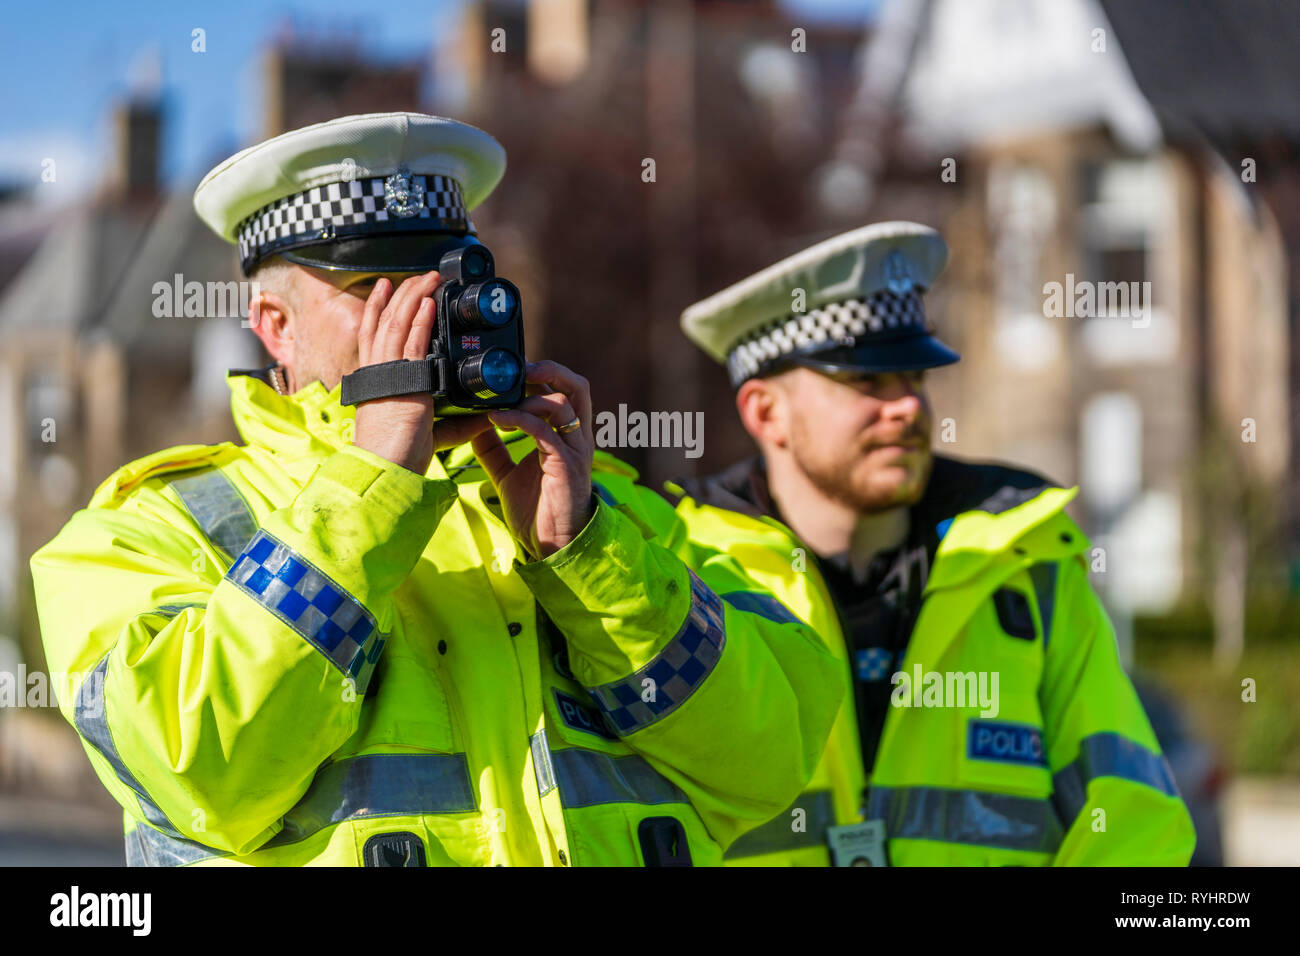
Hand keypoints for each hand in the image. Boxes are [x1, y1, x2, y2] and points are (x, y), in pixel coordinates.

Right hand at [351, 271, 441, 473]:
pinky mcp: (404, 381)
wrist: (386, 468)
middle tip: (419, 275)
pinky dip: (420, 319)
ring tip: (428, 277)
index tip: (385, 287)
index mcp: (375, 381)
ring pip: (396, 323)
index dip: (377, 308)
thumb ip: (455, 423)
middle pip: (384, 320)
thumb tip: (484, 417)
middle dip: (402, 294)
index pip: (371, 334)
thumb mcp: (430, 432)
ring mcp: (388, 374)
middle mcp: (377, 372)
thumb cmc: (399, 456)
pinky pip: (411, 342)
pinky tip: (429, 302)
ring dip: (413, 297)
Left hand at [470, 361, 594, 558]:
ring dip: (530, 394)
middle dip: (549, 369)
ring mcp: (574, 450)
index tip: (510, 371)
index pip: (564, 390)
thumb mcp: (508, 473)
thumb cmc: (538, 510)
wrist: (552, 544)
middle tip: (518, 367)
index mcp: (567, 435)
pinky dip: (518, 418)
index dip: (542, 373)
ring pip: (563, 403)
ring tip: (500, 397)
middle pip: (576, 386)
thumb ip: (494, 449)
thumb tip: (473, 426)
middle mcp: (576, 437)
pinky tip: (495, 419)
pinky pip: (544, 430)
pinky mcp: (565, 464)